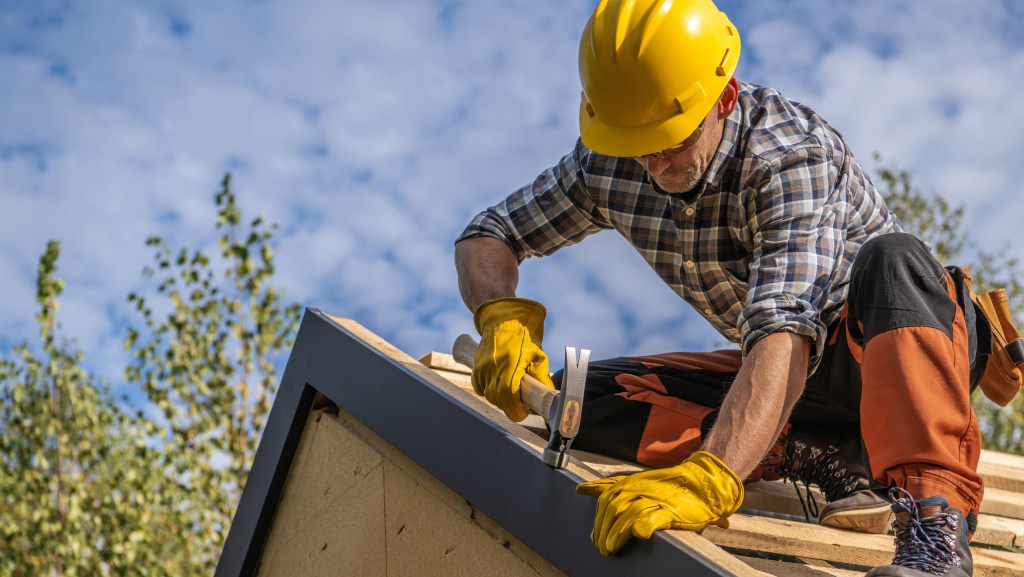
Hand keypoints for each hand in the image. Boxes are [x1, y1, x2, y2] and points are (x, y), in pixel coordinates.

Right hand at [472, 297, 554, 421]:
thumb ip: (541, 377)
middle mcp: (493, 367)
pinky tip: (499, 385)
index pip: (508, 396)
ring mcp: (482, 367)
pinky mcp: (476, 367)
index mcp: (510, 364)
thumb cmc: (523, 337)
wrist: (503, 321)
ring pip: (489, 395)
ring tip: (512, 392)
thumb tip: (549, 396)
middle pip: (498, 399)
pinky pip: (480, 388)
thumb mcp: (538, 355)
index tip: (523, 412)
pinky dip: (489, 391)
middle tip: (521, 404)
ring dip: (500, 399)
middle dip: (510, 405)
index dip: (515, 409)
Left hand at [576, 451, 743, 555]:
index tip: (593, 536)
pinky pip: (652, 518)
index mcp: (631, 482)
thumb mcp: (638, 482)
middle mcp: (640, 488)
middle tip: (601, 547)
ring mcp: (655, 498)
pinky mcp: (670, 511)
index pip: (605, 497)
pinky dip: (642, 526)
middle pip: (613, 508)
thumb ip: (612, 485)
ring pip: (628, 514)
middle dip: (603, 529)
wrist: (704, 484)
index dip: (597, 517)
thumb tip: (582, 489)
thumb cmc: (669, 487)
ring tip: (611, 548)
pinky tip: (637, 534)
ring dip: (617, 533)